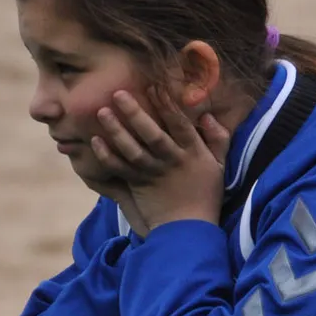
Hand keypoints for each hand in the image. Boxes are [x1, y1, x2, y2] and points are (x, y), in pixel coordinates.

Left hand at [90, 88, 232, 233]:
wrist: (188, 230)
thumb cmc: (206, 195)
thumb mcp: (219, 166)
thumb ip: (218, 139)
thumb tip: (209, 116)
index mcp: (193, 153)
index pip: (180, 124)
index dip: (166, 105)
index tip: (154, 86)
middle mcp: (172, 161)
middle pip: (152, 134)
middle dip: (135, 113)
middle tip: (118, 93)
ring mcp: (153, 174)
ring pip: (132, 150)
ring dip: (116, 131)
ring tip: (102, 112)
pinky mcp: (138, 187)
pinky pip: (120, 170)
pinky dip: (107, 156)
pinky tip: (96, 142)